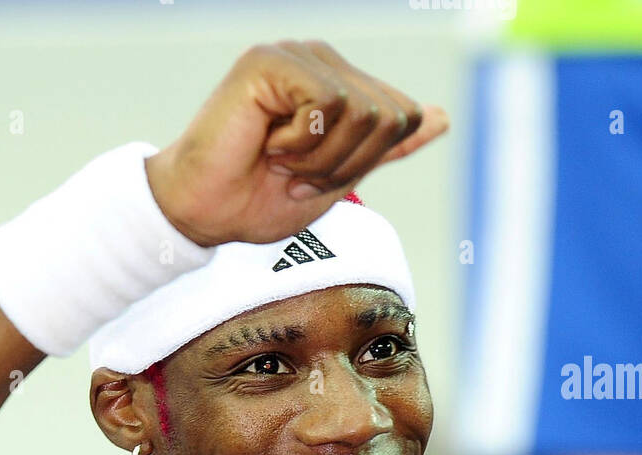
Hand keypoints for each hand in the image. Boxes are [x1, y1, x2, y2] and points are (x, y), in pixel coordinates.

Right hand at [145, 40, 447, 247]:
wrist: (201, 213)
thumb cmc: (255, 200)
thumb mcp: (335, 177)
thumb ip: (383, 147)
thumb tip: (440, 117)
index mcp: (339, 83)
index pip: (402, 116)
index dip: (365, 163)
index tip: (313, 178)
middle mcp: (321, 61)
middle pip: (390, 116)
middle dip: (346, 164)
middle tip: (295, 174)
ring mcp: (296, 55)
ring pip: (363, 112)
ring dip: (322, 157)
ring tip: (280, 162)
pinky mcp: (272, 61)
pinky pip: (329, 104)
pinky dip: (302, 142)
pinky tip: (267, 144)